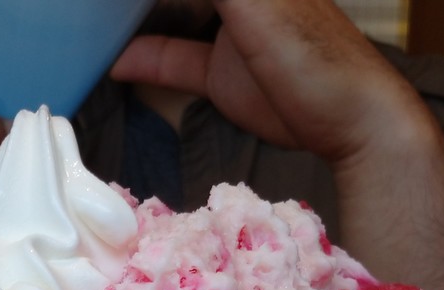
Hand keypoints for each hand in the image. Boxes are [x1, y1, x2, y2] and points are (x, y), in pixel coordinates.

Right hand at [110, 0, 431, 168]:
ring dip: (134, 15)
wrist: (353, 123)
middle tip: (91, 3)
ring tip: (91, 18)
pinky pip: (173, 58)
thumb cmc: (311, 55)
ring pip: (171, 11)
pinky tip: (109, 64)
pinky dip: (142, 60)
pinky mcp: (223, 72)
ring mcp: (229, 29)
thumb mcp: (252, 0)